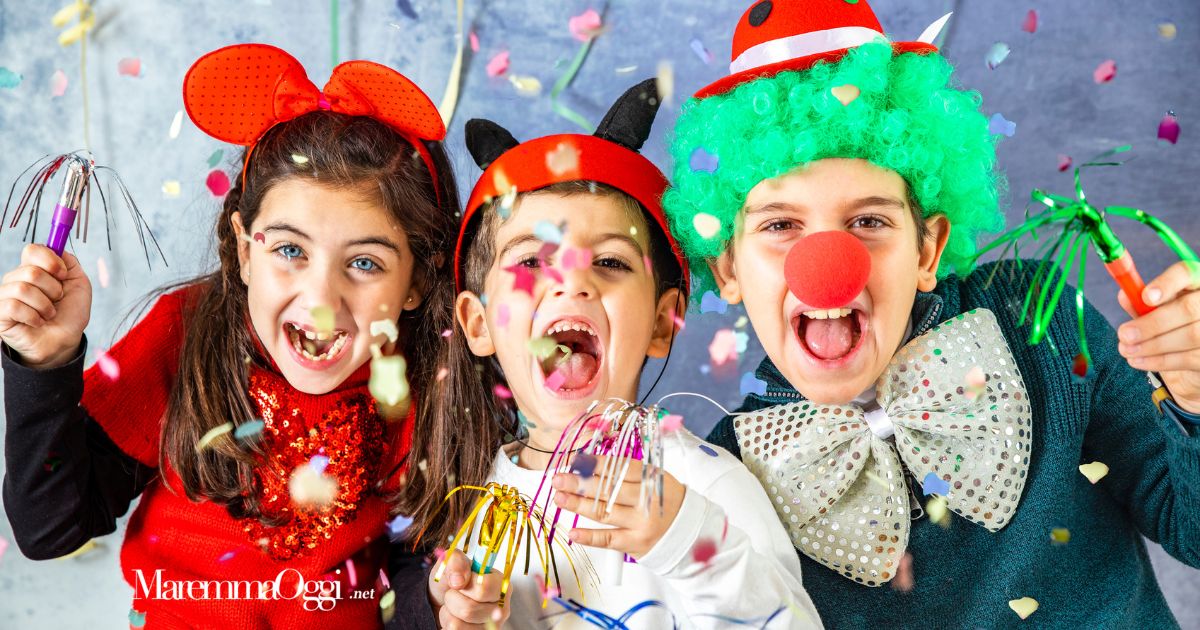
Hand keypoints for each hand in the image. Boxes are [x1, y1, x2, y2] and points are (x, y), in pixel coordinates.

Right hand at [0, 244, 90, 368]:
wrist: (65, 341)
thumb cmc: (70, 314)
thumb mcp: (78, 284)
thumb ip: (69, 262)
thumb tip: (57, 247)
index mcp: (33, 269)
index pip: (32, 250)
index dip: (50, 260)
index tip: (63, 275)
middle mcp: (16, 279)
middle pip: (31, 271)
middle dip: (53, 289)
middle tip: (57, 301)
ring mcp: (5, 296)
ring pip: (23, 288)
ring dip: (45, 305)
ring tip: (49, 314)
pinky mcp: (0, 314)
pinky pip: (14, 306)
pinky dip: (33, 316)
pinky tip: (37, 322)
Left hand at [427, 549, 509, 628]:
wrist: (441, 599)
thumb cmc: (452, 579)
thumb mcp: (451, 562)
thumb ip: (456, 561)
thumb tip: (458, 581)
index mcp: (501, 584)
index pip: (482, 589)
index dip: (464, 584)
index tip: (461, 580)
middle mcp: (502, 609)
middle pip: (468, 610)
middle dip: (452, 599)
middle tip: (455, 593)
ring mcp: (492, 627)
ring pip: (457, 625)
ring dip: (447, 612)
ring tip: (453, 606)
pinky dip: (445, 623)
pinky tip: (454, 618)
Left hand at [551, 455, 685, 557]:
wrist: (688, 531)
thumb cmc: (664, 501)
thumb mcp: (655, 479)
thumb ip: (627, 472)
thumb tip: (588, 465)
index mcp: (652, 479)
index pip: (620, 468)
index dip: (596, 464)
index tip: (576, 461)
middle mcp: (647, 501)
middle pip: (608, 490)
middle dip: (580, 483)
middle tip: (559, 478)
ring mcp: (641, 524)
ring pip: (604, 513)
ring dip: (578, 505)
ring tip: (559, 497)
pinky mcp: (636, 543)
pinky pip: (608, 540)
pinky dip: (589, 536)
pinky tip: (573, 531)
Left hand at [1117, 260, 1199, 411]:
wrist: (1191, 350)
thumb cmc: (1170, 320)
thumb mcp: (1156, 307)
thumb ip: (1141, 302)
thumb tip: (1124, 295)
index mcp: (1196, 281)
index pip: (1186, 273)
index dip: (1167, 284)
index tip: (1145, 297)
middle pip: (1189, 308)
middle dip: (1153, 324)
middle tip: (1124, 334)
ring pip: (1191, 335)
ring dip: (1153, 345)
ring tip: (1126, 349)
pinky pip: (1190, 358)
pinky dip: (1160, 361)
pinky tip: (1138, 361)